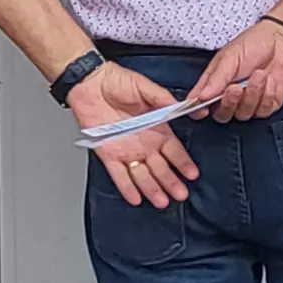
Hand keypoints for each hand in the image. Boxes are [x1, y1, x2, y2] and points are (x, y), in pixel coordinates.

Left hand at [71, 62, 197, 207]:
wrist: (90, 82)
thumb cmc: (117, 81)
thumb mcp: (144, 86)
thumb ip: (162, 99)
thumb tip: (180, 106)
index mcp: (156, 127)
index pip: (173, 150)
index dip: (183, 163)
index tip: (192, 174)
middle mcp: (143, 143)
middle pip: (160, 167)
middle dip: (171, 182)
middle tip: (181, 194)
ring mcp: (126, 150)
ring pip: (142, 174)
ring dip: (152, 188)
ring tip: (162, 201)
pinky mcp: (108, 153)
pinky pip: (119, 174)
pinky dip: (127, 187)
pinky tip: (135, 198)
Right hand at [193, 19, 282, 121]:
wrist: (282, 41)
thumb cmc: (253, 44)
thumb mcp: (229, 57)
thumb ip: (215, 79)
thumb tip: (200, 97)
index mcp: (215, 84)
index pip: (200, 104)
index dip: (198, 110)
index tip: (201, 110)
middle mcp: (230, 97)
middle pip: (222, 115)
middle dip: (229, 103)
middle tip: (235, 88)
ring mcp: (249, 102)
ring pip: (243, 114)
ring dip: (251, 95)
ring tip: (258, 74)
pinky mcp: (267, 105)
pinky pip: (263, 110)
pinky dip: (266, 95)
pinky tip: (269, 80)